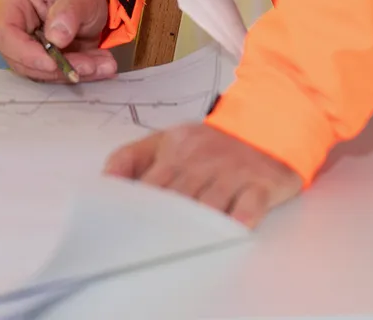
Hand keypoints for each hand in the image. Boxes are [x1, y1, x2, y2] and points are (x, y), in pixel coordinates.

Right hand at [0, 0, 117, 81]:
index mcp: (13, 7)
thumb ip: (68, 13)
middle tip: (90, 66)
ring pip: (41, 74)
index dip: (25, 53)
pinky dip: (80, 75)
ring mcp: (26, 52)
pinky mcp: (41, 66)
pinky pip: (55, 78)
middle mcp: (13, 32)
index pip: (5, 34)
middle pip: (22, 61)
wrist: (91, 9)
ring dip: (73, 73)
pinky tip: (102, 68)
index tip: (52, 64)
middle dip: (57, 69)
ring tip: (104, 64)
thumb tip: (56, 38)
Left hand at [104, 124, 300, 227]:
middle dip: (163, 222)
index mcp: (174, 148)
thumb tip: (105, 182)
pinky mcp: (263, 182)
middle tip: (149, 247)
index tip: (125, 230)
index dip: (137, 208)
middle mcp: (202, 158)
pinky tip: (233, 228)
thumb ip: (131, 157)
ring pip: (211, 202)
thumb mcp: (167, 140)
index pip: (150, 181)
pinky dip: (242, 217)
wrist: (267, 125)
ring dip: (199, 224)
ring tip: (184, 245)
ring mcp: (233, 170)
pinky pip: (251, 202)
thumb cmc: (210, 144)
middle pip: (178, 196)